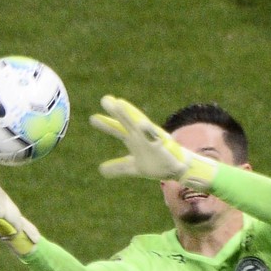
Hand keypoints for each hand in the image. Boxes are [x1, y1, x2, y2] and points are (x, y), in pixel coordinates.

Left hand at [89, 97, 217, 187]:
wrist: (177, 168)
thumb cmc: (156, 163)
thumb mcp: (134, 167)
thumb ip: (119, 167)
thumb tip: (100, 170)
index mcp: (134, 139)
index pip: (118, 129)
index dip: (107, 124)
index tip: (93, 118)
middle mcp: (141, 135)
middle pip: (126, 121)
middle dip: (116, 111)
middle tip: (105, 100)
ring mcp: (151, 137)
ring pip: (139, 123)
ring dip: (129, 113)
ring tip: (120, 104)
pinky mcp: (161, 143)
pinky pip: (154, 135)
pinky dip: (147, 130)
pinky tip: (140, 124)